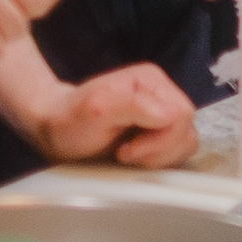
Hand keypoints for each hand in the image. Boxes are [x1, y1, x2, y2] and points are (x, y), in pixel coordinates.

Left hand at [25, 62, 197, 168]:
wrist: (54, 131)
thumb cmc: (69, 120)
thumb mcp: (96, 109)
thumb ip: (133, 106)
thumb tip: (170, 115)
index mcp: (152, 81)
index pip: (182, 114)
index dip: (160, 140)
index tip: (127, 149)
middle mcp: (162, 94)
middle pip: (187, 129)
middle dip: (158, 150)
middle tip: (125, 153)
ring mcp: (161, 113)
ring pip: (186, 142)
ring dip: (158, 157)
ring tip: (128, 155)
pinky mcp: (159, 132)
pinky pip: (176, 151)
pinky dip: (158, 160)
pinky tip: (134, 158)